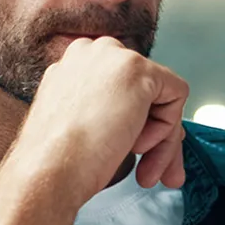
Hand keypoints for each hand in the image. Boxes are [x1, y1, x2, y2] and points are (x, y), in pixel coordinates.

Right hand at [9, 36, 187, 208]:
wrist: (48, 169)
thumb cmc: (57, 162)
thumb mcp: (84, 130)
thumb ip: (112, 117)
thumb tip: (151, 127)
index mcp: (72, 66)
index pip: (121, 90)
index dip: (135, 125)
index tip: (136, 156)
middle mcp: (91, 52)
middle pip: (143, 90)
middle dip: (154, 133)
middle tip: (153, 171)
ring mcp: (114, 57)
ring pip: (161, 95)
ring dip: (161, 140)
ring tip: (147, 171)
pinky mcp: (138, 69)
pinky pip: (176, 95)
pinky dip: (167, 130)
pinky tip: (138, 146)